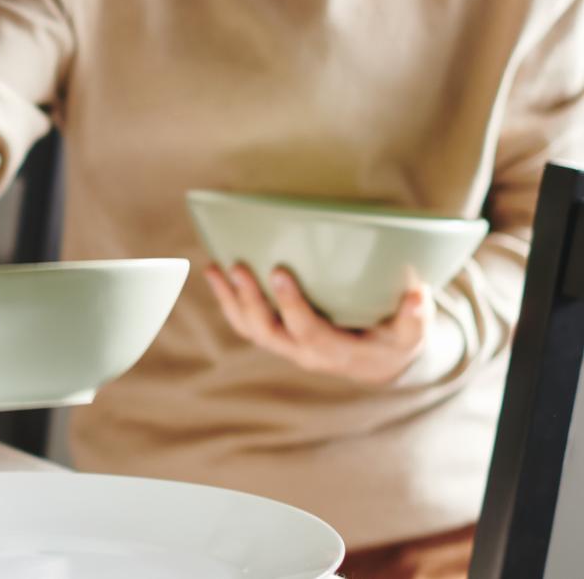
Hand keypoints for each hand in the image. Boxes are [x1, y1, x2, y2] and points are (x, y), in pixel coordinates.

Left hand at [204, 263, 432, 384]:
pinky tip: (216, 274)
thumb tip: (418, 293)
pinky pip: (246, 324)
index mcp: (336, 353)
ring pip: (250, 329)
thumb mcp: (412, 335)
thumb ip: (415, 316)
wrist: (377, 364)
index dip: (290, 305)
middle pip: (268, 333)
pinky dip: (228, 301)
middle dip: (249, 300)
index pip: (307, 331)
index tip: (279, 272)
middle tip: (237, 266)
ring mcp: (287, 347)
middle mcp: (304, 353)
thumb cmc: (395, 342)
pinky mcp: (277, 337)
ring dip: (229, 300)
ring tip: (214, 268)